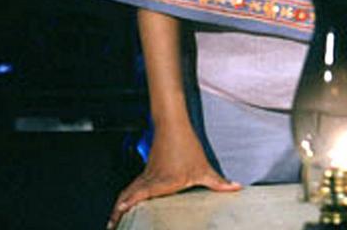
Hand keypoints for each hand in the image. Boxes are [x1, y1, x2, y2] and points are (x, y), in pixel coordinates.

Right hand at [106, 127, 239, 227]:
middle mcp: (151, 180)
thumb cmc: (186, 146)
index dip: (130, 202)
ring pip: (128, 192)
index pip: (143, 193)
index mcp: (163, 181)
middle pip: (129, 196)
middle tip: (110, 226)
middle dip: (118, 212)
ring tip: (112, 221)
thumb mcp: (203, 168)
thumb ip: (218, 182)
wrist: (172, 126)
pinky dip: (125, 198)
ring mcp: (146, 175)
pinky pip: (131, 187)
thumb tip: (236, 187)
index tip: (120, 211)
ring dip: (119, 206)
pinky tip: (123, 205)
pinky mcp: (145, 172)